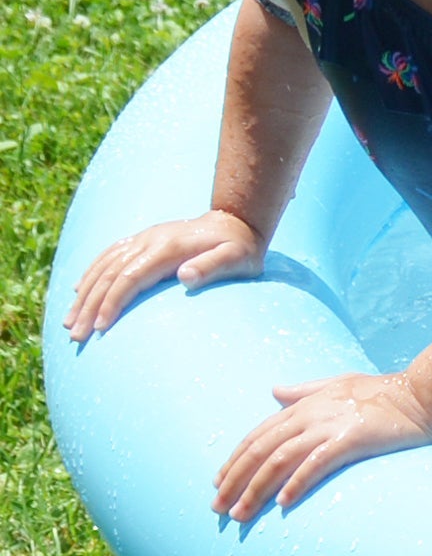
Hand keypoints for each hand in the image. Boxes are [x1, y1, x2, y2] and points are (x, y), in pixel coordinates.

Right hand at [68, 211, 265, 342]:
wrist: (237, 219)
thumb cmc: (240, 247)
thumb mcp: (237, 257)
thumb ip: (213, 266)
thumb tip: (186, 276)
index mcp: (168, 248)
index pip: (130, 277)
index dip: (112, 302)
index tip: (99, 328)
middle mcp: (150, 241)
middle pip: (110, 275)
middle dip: (89, 306)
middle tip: (74, 336)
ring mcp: (144, 238)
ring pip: (104, 266)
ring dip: (84, 294)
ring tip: (68, 321)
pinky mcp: (143, 239)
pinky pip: (109, 255)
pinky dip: (91, 273)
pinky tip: (78, 290)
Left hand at [213, 372, 431, 520]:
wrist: (424, 394)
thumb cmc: (385, 391)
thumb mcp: (340, 383)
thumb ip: (304, 390)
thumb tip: (274, 391)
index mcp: (305, 404)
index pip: (258, 434)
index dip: (234, 459)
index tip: (218, 483)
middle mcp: (310, 414)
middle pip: (260, 450)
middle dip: (234, 480)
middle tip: (217, 509)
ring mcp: (329, 425)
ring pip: (278, 460)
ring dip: (255, 489)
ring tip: (240, 515)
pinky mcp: (351, 438)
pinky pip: (315, 463)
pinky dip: (296, 483)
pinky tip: (283, 503)